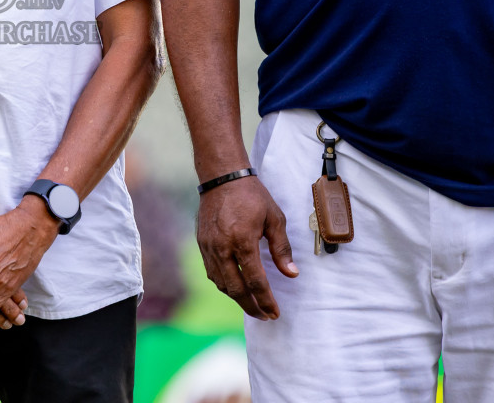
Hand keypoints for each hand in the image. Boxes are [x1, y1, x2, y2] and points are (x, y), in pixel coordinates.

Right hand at [196, 176, 296, 320]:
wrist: (222, 177)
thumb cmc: (252, 196)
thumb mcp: (274, 218)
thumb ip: (282, 248)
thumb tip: (291, 274)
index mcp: (243, 240)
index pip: (256, 281)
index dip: (266, 300)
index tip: (275, 313)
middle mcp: (223, 247)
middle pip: (236, 289)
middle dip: (251, 307)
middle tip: (264, 316)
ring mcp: (209, 247)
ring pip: (221, 284)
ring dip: (237, 298)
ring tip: (252, 304)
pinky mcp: (202, 244)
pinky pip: (212, 272)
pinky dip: (224, 284)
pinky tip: (235, 286)